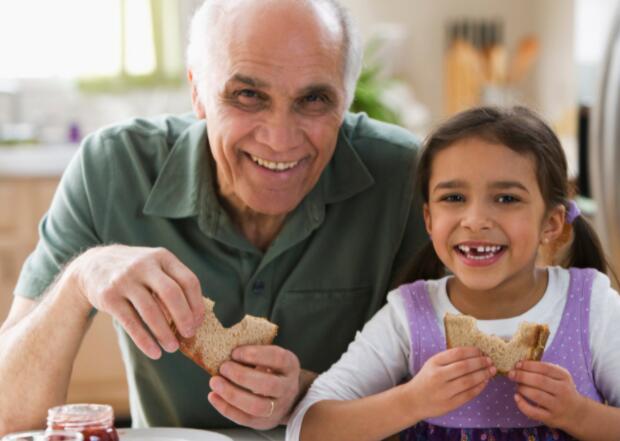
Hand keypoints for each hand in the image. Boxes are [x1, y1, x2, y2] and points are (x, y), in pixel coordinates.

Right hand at [66, 245, 204, 358]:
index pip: (188, 281)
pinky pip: (131, 322)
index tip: (198, 323)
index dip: (196, 304)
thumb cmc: (136, 272)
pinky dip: (145, 341)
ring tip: (172, 347)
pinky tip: (154, 352)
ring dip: (164, 333)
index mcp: (162, 257)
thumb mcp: (156, 266)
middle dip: (184, 318)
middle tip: (189, 335)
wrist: (92, 266)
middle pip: (171, 294)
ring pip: (151, 311)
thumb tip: (196, 317)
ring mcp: (125, 280)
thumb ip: (175, 283)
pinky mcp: (109, 296)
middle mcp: (144, 265)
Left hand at [208, 345, 301, 429]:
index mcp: (290, 366)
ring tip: (215, 382)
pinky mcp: (264, 422)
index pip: (277, 358)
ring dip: (232, 394)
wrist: (288, 396)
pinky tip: (214, 396)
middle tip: (223, 367)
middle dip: (241, 375)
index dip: (256, 354)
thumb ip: (254, 353)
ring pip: (256, 406)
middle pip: (268, 385)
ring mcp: (278, 408)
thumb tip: (225, 349)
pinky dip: (226, 408)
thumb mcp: (270, 357)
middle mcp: (287, 387)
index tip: (235, 352)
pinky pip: (244, 419)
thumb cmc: (272, 371)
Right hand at [405, 347, 495, 419]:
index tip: (481, 351)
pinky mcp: (449, 404)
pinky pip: (468, 394)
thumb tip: (474, 354)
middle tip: (490, 361)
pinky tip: (485, 382)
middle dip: (480, 363)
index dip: (472, 351)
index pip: (457, 353)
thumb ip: (449, 359)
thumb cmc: (426, 379)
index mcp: (434, 363)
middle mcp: (438, 376)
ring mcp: (444, 391)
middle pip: (464, 367)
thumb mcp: (432, 364)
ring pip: (468, 381)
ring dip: (483, 375)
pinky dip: (479, 387)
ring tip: (491, 371)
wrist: (413, 400)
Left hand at [509, 361, 585, 428]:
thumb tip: (520, 363)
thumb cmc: (562, 390)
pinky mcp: (551, 418)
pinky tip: (516, 397)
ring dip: (522, 388)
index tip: (517, 364)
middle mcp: (563, 391)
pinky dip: (522, 404)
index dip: (529, 365)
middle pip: (540, 381)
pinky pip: (534, 412)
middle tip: (511, 374)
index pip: (545, 368)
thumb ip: (543, 369)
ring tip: (517, 385)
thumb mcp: (559, 377)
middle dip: (522, 376)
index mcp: (564, 377)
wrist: (577, 413)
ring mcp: (557, 405)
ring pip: (536, 395)